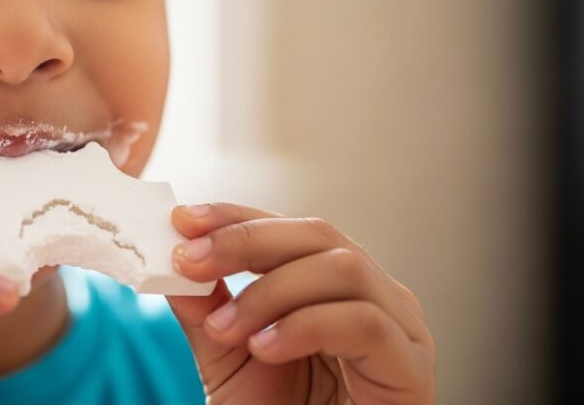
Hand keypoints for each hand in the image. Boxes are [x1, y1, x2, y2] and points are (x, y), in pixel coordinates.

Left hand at [166, 203, 434, 404]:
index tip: (183, 220)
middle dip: (246, 241)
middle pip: (319, 234)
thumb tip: (172, 261)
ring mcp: (401, 327)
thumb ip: (206, 310)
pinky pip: (364, 323)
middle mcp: (374, 296)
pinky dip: (305, 326)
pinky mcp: (411, 366)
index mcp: (333, 286)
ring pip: (342, 268)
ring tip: (226, 329)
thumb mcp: (229, 359)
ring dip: (269, 291)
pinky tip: (266, 348)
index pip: (287, 229)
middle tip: (190, 262)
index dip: (236, 217)